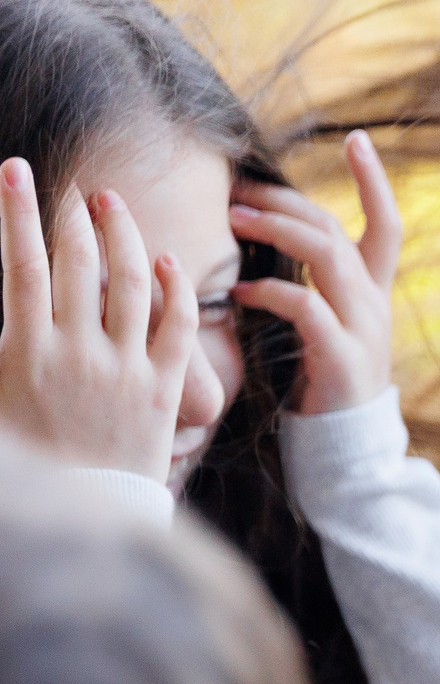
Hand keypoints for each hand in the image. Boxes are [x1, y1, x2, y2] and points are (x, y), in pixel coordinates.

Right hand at [0, 160, 196, 481]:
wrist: (81, 514)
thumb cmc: (26, 455)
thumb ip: (2, 340)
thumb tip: (5, 301)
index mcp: (23, 352)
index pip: (19, 264)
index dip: (16, 211)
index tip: (14, 169)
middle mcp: (76, 353)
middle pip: (77, 263)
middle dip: (72, 215)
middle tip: (73, 188)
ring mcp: (125, 370)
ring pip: (132, 284)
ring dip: (123, 236)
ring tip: (112, 207)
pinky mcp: (164, 390)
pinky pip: (178, 328)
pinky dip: (175, 288)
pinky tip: (167, 261)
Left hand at [230, 131, 400, 415]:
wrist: (350, 447)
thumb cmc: (326, 382)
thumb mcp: (329, 325)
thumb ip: (313, 284)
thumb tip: (270, 236)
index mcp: (374, 292)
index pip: (386, 225)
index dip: (374, 181)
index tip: (357, 139)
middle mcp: (374, 303)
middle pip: (338, 230)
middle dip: (287, 201)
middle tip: (238, 191)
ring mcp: (362, 328)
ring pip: (327, 257)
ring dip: (276, 231)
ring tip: (233, 222)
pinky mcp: (342, 357)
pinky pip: (305, 309)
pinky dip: (268, 293)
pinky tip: (238, 293)